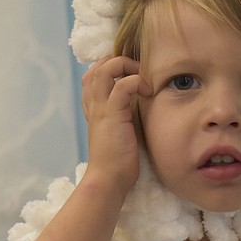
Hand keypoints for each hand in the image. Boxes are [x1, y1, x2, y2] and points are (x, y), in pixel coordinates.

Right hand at [81, 55, 151, 193]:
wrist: (108, 180)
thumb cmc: (117, 162)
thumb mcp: (121, 131)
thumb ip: (125, 115)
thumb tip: (143, 104)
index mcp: (94, 109)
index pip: (92, 76)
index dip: (110, 68)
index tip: (130, 75)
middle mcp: (94, 105)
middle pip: (95, 67)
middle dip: (117, 61)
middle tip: (137, 72)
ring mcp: (101, 108)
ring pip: (105, 69)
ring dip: (125, 65)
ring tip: (141, 77)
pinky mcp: (112, 114)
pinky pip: (123, 85)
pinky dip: (137, 81)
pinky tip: (148, 92)